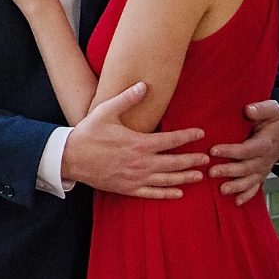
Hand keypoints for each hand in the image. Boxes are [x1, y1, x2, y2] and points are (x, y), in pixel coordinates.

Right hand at [61, 83, 208, 198]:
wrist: (71, 158)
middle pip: (175, 162)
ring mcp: (136, 178)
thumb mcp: (105, 111)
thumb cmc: (88, 133)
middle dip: (193, 160)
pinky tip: (178, 193)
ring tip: (199, 176)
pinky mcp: (129, 188)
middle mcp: (142, 163)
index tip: (201, 134)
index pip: (171, 140)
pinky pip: (153, 193)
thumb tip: (143, 85)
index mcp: (139, 143)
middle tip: (207, 159)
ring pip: (167, 179)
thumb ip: (127, 99)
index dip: (188, 136)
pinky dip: (167, 193)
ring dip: (185, 177)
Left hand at [208, 100, 278, 204]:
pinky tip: (236, 202)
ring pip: (250, 180)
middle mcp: (265, 159)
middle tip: (211, 172)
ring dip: (236, 186)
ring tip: (221, 190)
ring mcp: (264, 169)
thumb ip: (261, 109)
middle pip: (246, 168)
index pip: (247, 149)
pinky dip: (247, 195)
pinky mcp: (261, 174)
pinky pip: (255, 187)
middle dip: (228, 171)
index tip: (213, 150)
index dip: (231, 151)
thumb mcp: (271, 109)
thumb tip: (248, 110)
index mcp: (266, 143)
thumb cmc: (274, 120)